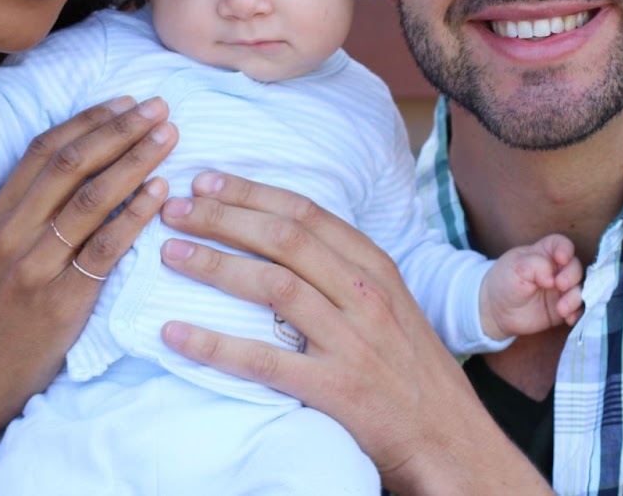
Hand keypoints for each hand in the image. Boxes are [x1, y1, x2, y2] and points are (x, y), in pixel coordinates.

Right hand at [0, 96, 176, 493]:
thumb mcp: (1, 254)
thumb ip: (34, 214)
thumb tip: (89, 171)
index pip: (46, 148)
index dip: (90, 119)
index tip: (128, 101)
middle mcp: (12, 232)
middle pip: (71, 162)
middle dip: (119, 129)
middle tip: (160, 107)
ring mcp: (33, 265)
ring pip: (89, 198)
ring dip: (135, 161)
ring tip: (169, 137)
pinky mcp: (57, 302)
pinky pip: (102, 249)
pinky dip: (134, 216)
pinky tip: (161, 193)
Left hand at [157, 173, 550, 495]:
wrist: (452, 440)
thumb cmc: (412, 370)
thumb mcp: (390, 304)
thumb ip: (345, 270)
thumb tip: (283, 236)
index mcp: (376, 268)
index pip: (307, 213)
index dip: (252, 193)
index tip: (208, 182)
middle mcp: (365, 296)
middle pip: (283, 239)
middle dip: (222, 217)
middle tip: (175, 209)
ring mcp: (352, 341)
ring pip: (272, 287)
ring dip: (214, 264)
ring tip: (170, 253)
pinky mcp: (336, 389)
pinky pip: (263, 361)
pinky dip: (214, 345)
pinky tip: (175, 334)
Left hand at [480, 235, 583, 340]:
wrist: (496, 311)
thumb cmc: (503, 282)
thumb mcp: (515, 268)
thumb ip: (535, 265)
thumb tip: (553, 277)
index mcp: (544, 253)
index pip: (561, 244)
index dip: (566, 249)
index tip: (561, 259)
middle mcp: (557, 270)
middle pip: (576, 267)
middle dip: (572, 276)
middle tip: (560, 286)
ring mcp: (561, 290)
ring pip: (580, 289)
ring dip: (576, 298)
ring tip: (562, 309)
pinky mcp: (563, 308)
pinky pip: (578, 310)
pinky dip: (577, 314)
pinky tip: (568, 319)